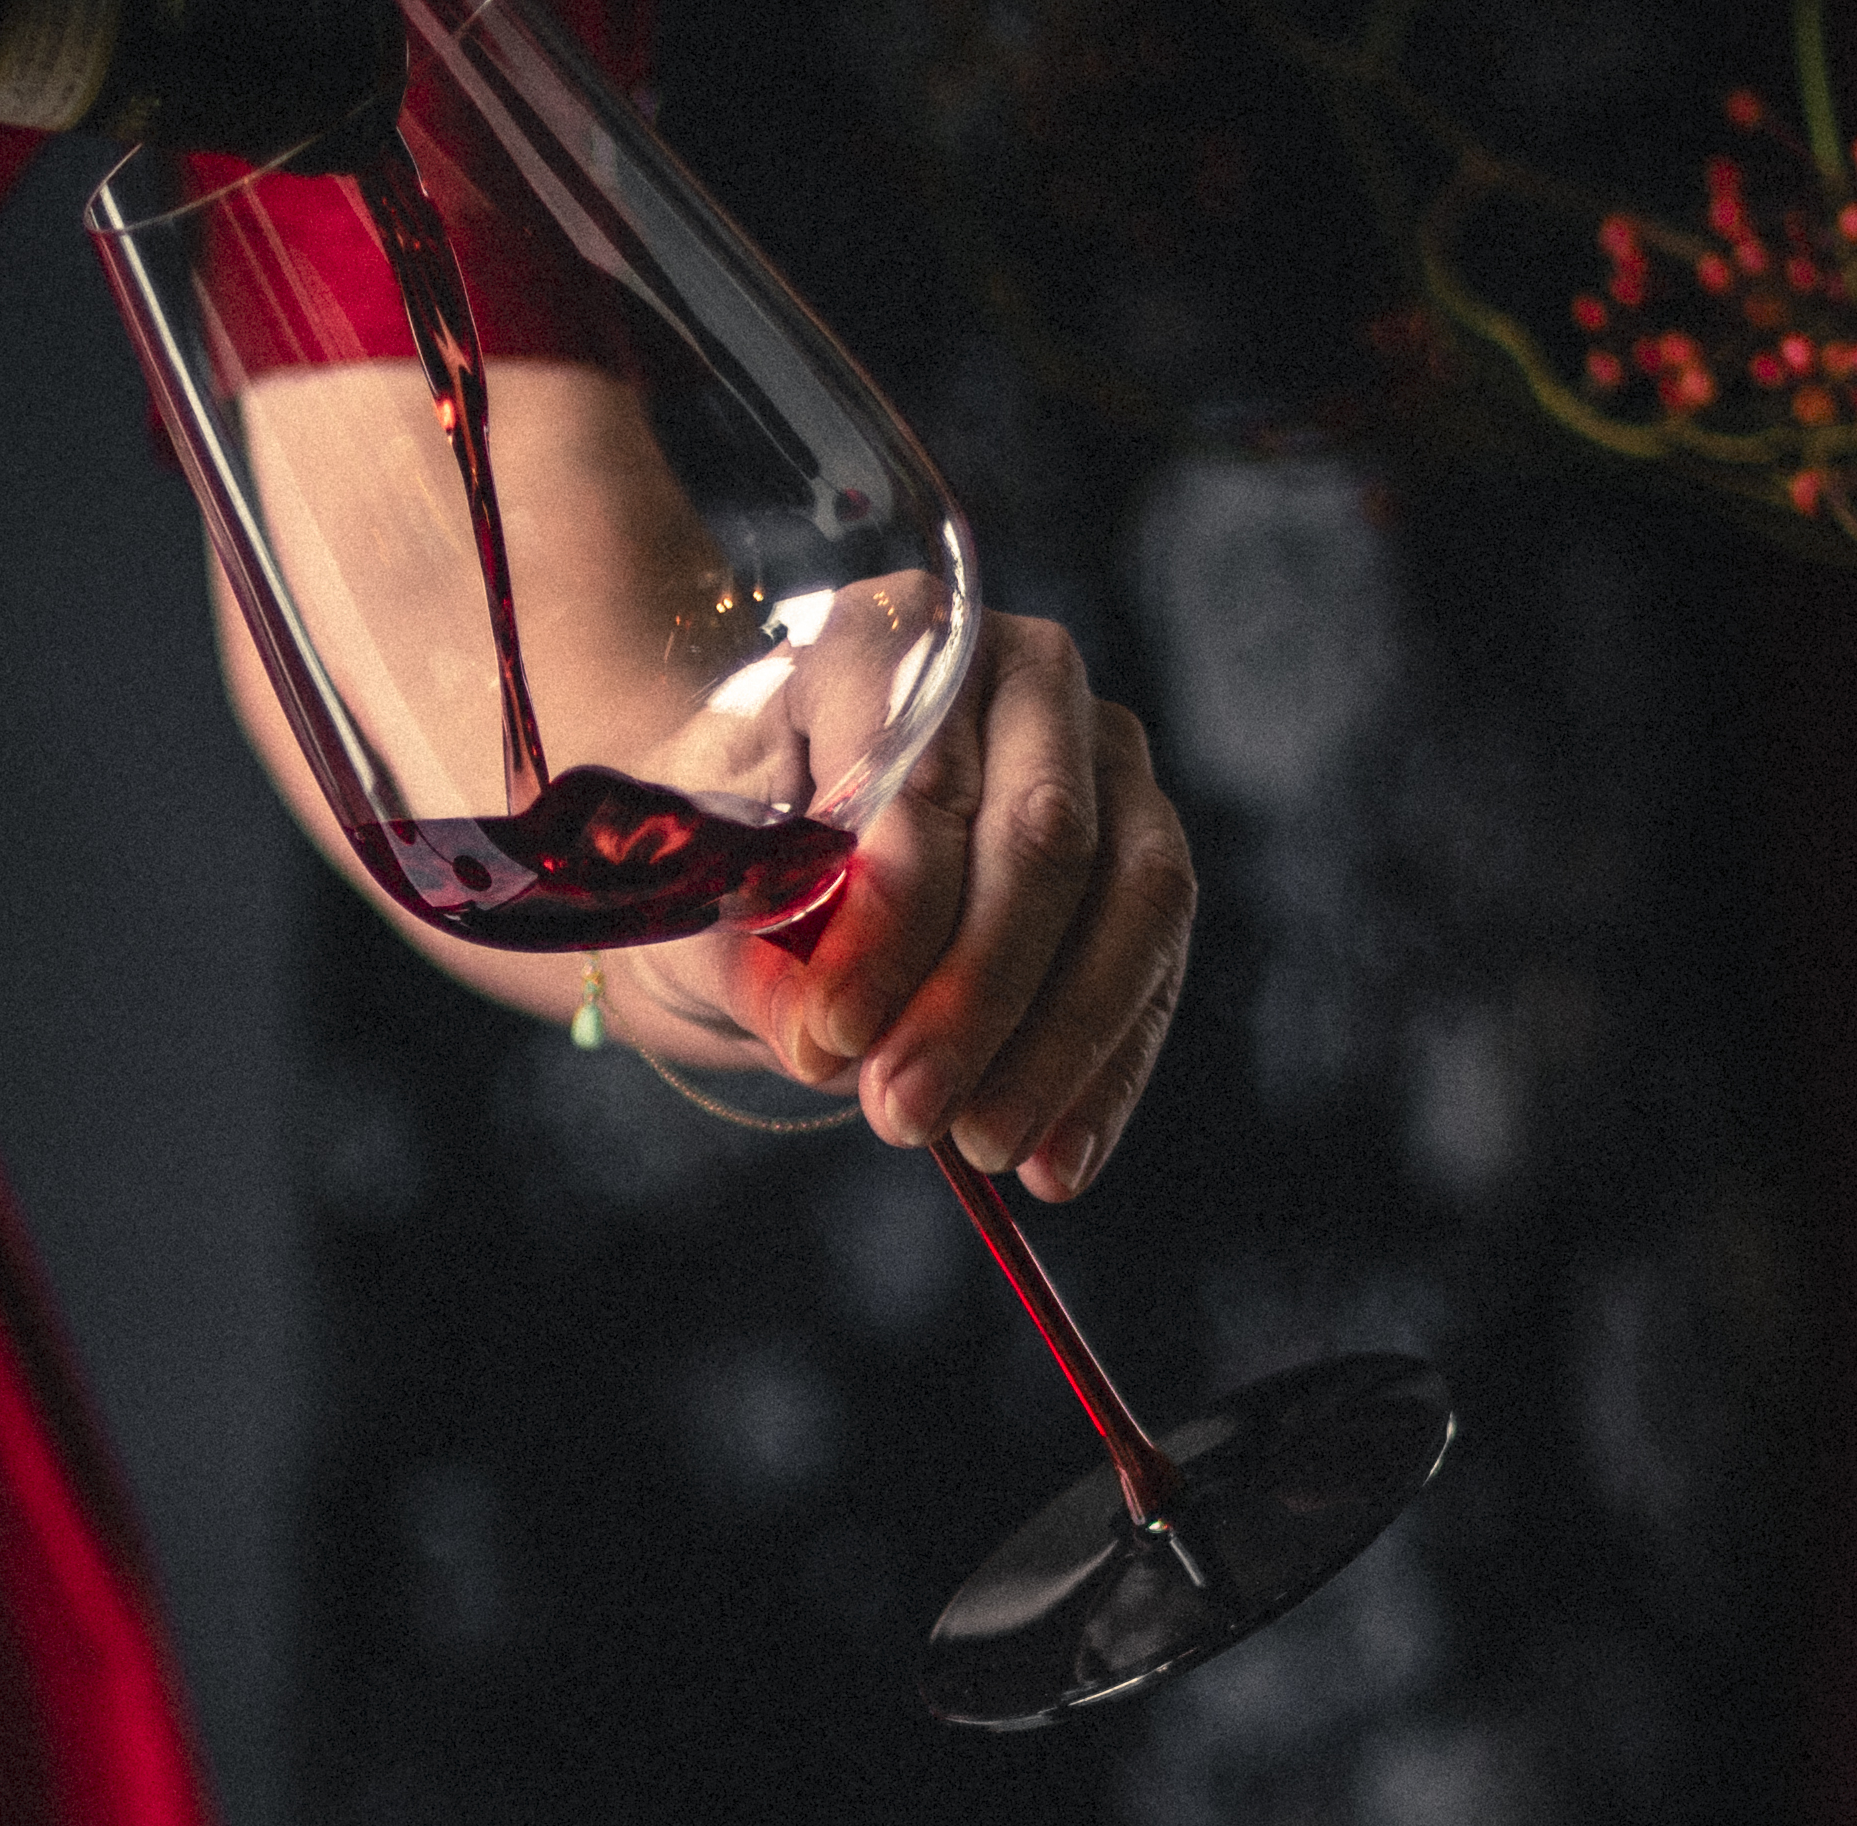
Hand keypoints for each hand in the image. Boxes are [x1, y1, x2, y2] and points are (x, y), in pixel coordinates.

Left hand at [671, 612, 1196, 1200]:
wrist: (772, 843)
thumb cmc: (729, 845)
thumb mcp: (701, 890)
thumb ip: (748, 950)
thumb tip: (818, 1033)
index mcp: (896, 632)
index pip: (925, 774)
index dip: (889, 916)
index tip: (831, 1036)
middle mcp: (1023, 672)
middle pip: (1042, 835)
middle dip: (975, 995)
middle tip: (900, 1113)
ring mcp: (1104, 758)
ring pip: (1131, 897)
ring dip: (1058, 1043)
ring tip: (981, 1149)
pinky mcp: (1146, 852)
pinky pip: (1155, 966)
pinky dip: (1105, 1074)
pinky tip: (1054, 1163)